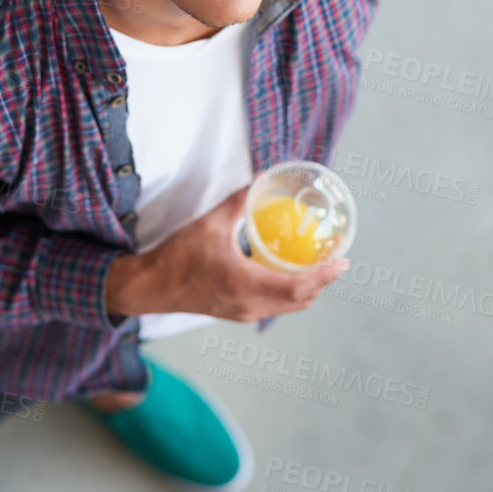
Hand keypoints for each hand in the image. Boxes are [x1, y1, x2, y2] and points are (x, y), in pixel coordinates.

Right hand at [105, 185, 349, 323]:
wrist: (151, 286)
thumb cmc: (177, 256)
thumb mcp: (210, 223)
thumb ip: (238, 201)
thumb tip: (262, 178)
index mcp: (245, 283)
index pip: (298, 287)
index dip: (324, 276)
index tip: (342, 262)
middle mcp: (249, 304)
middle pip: (299, 301)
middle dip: (322, 283)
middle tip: (336, 262)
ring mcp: (243, 313)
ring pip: (287, 307)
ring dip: (307, 290)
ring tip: (318, 268)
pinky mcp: (236, 313)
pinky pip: (273, 308)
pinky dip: (288, 295)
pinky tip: (287, 276)